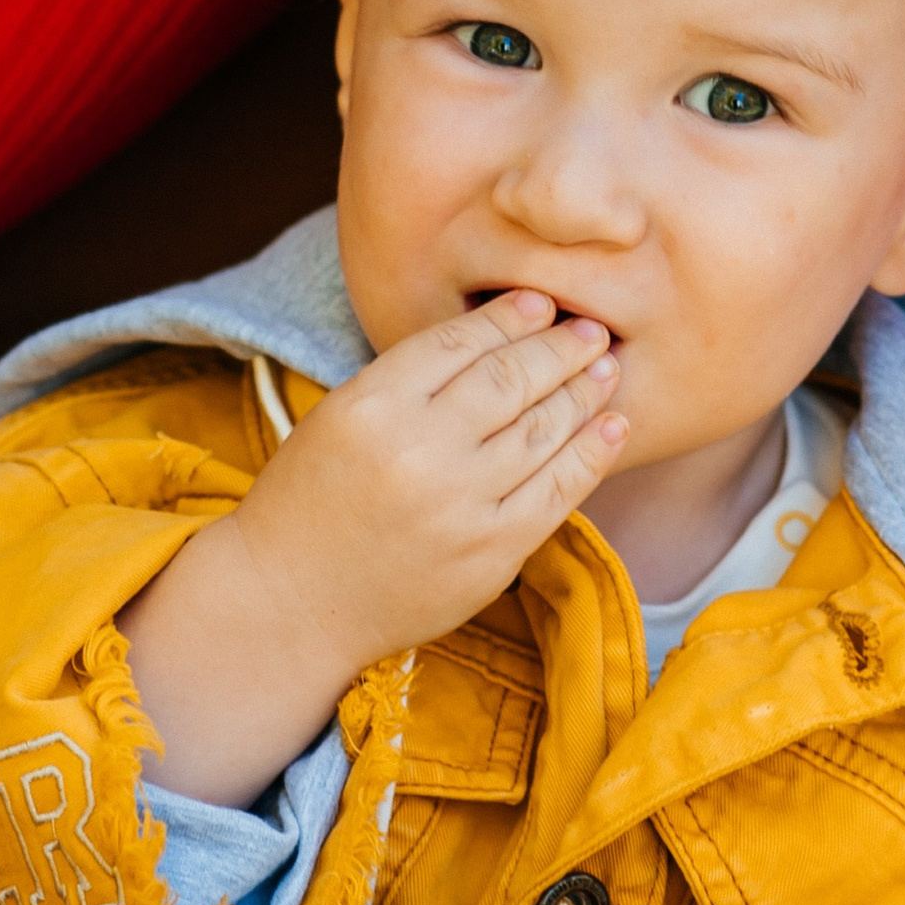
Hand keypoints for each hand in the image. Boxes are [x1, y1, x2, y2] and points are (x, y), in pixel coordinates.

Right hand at [119, 290, 624, 801]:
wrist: (293, 601)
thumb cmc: (311, 502)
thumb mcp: (339, 418)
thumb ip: (408, 381)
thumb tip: (496, 339)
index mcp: (373, 406)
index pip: (459, 343)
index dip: (508, 318)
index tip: (539, 302)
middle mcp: (420, 451)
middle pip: (511, 380)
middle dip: (560, 347)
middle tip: (591, 328)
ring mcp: (461, 506)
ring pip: (542, 430)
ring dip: (583, 393)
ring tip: (606, 369)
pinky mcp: (492, 553)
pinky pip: (557, 492)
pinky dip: (590, 454)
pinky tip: (610, 427)